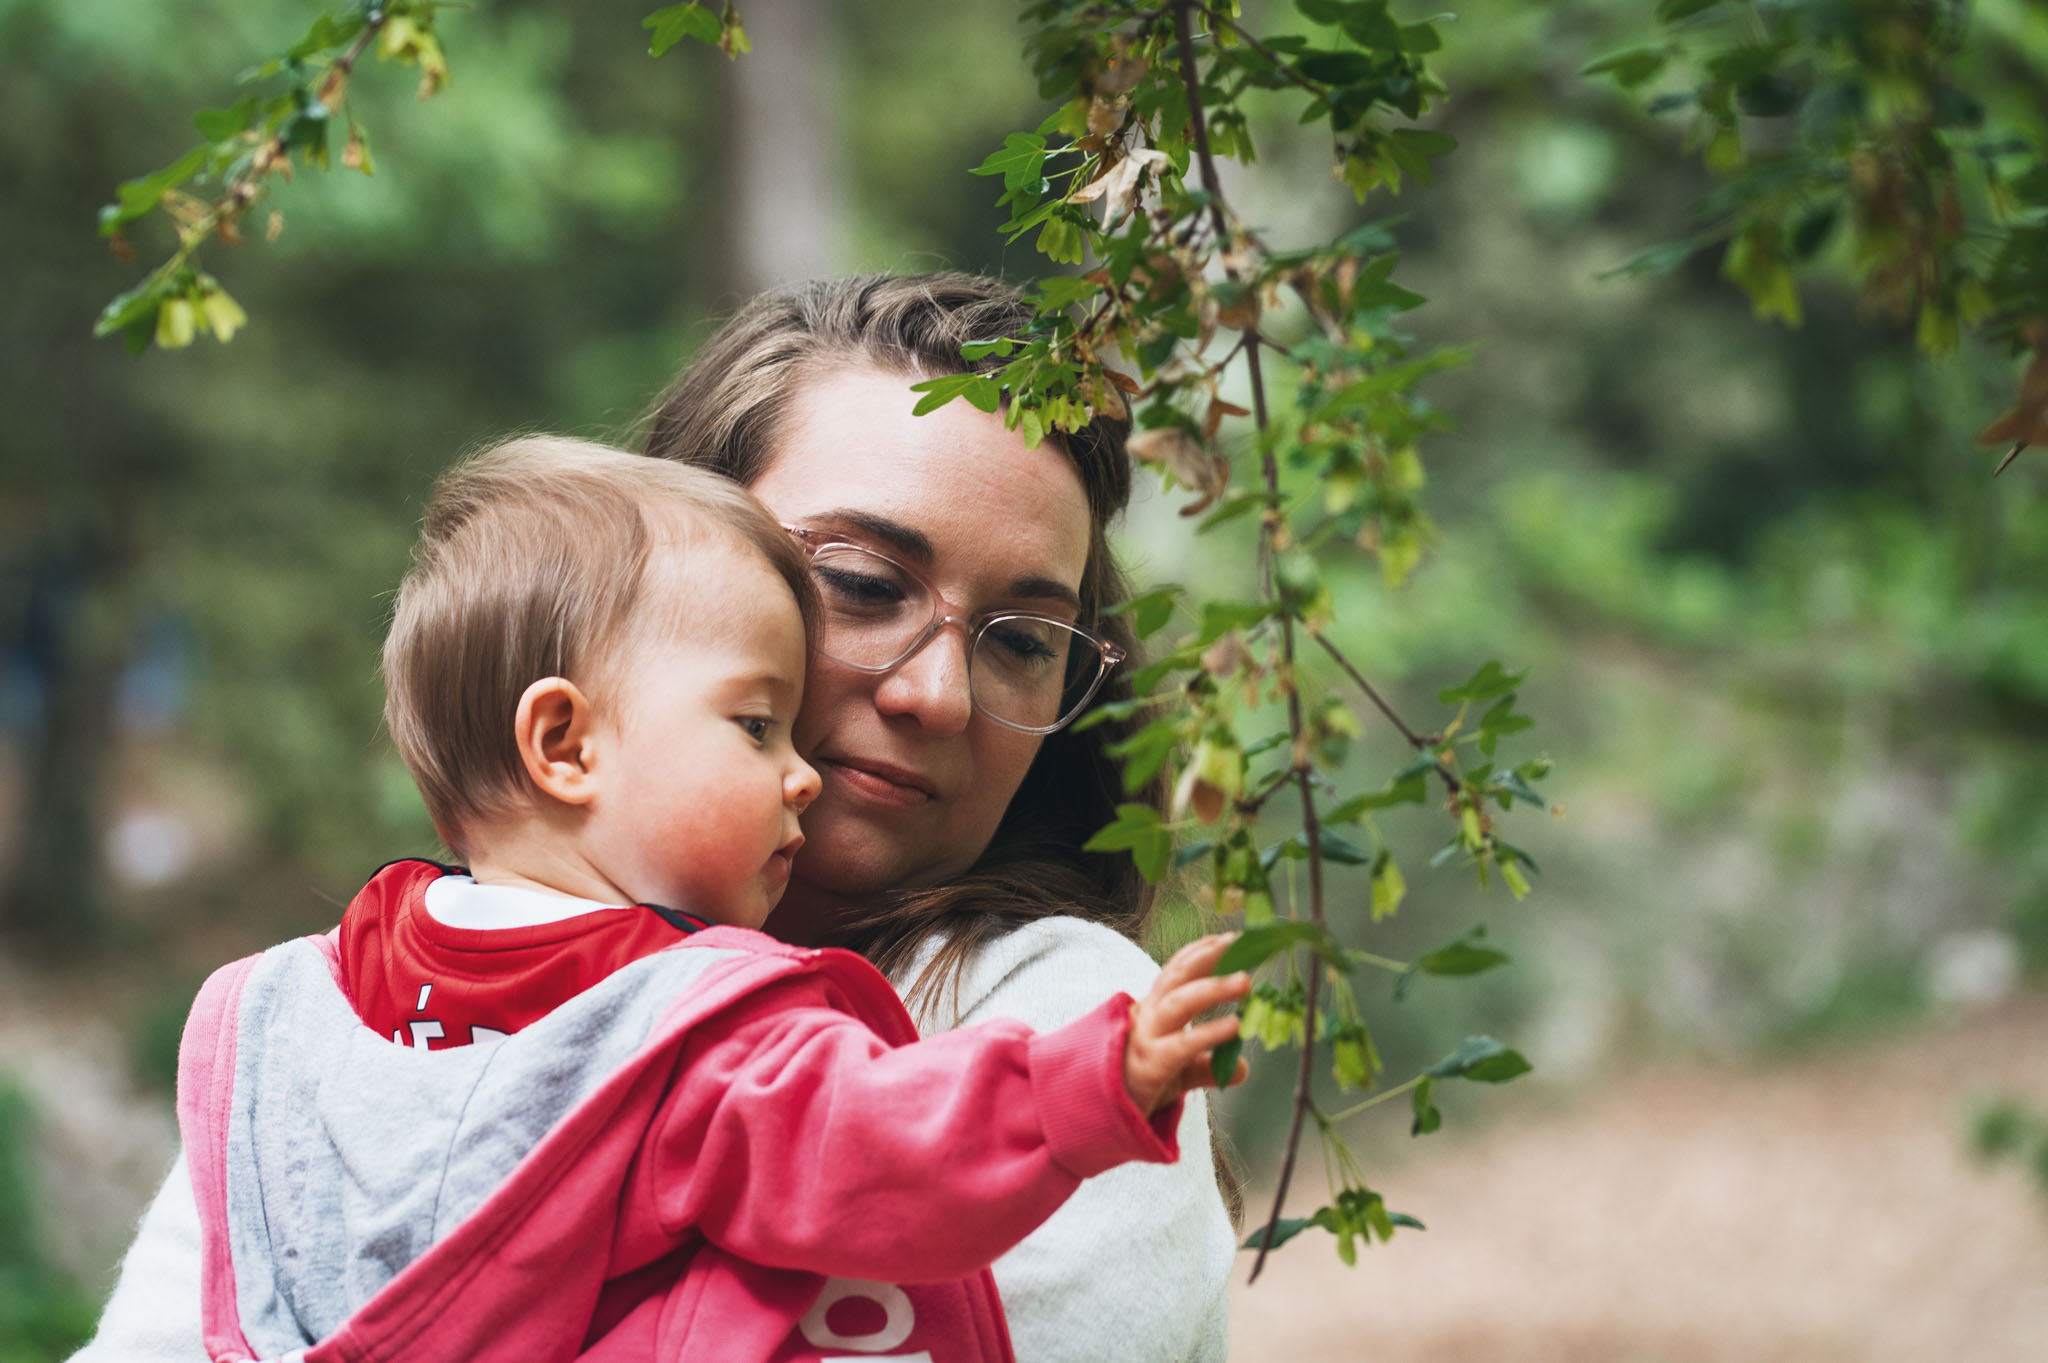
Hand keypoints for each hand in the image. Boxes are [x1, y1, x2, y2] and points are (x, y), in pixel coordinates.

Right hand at [1123, 934, 1250, 1116]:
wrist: (1107, 1111)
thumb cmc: (1143, 1081)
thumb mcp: (1179, 1069)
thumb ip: (1208, 1065)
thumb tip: (1242, 1068)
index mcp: (1155, 1008)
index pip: (1176, 970)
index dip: (1200, 951)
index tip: (1229, 937)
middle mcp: (1150, 1016)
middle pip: (1177, 977)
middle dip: (1207, 956)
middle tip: (1239, 944)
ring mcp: (1148, 1038)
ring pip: (1179, 1004)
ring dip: (1213, 988)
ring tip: (1245, 981)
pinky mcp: (1151, 1064)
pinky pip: (1182, 1045)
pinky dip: (1209, 1033)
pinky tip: (1233, 1026)